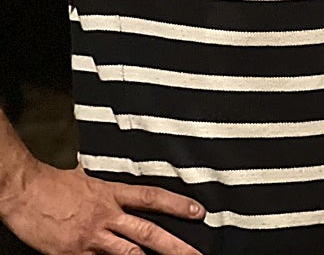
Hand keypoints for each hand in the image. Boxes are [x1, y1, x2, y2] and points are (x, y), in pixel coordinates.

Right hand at [0, 161, 204, 254]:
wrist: (23, 191)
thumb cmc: (51, 183)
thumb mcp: (88, 177)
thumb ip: (107, 188)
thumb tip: (120, 189)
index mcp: (111, 194)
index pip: (152, 198)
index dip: (177, 205)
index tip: (199, 212)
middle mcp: (106, 216)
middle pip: (149, 232)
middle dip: (175, 245)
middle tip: (196, 254)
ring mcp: (91, 237)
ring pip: (128, 253)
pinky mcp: (74, 254)